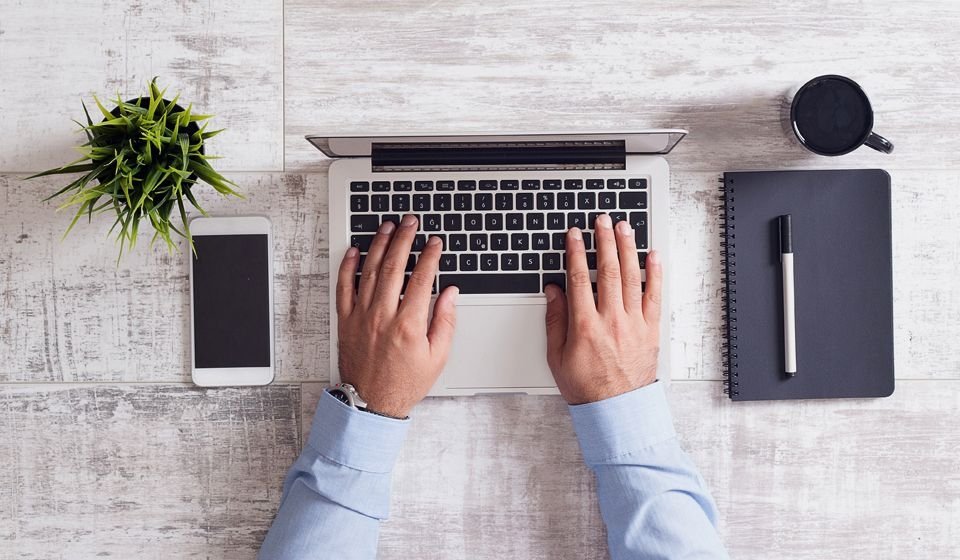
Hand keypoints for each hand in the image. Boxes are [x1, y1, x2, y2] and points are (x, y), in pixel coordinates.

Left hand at [335, 215, 458, 417]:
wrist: (372, 403)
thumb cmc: (405, 383)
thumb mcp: (437, 357)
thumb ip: (445, 322)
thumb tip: (449, 293)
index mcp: (408, 325)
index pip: (421, 279)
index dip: (429, 256)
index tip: (434, 243)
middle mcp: (383, 316)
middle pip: (394, 266)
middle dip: (403, 239)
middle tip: (410, 223)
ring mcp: (361, 316)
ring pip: (369, 271)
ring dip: (379, 245)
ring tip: (387, 227)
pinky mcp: (346, 320)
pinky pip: (344, 287)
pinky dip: (349, 266)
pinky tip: (355, 250)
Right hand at [544, 214, 662, 404]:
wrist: (616, 411)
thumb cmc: (585, 387)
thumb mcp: (557, 356)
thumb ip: (555, 320)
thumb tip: (553, 291)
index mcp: (585, 326)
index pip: (579, 278)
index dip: (576, 252)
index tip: (574, 234)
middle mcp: (611, 321)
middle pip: (608, 270)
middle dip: (604, 241)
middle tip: (602, 220)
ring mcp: (634, 324)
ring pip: (632, 278)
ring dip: (628, 249)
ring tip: (624, 228)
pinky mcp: (650, 330)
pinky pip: (655, 296)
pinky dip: (655, 274)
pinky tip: (653, 256)